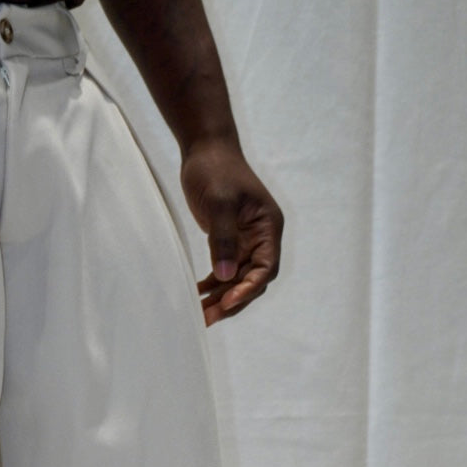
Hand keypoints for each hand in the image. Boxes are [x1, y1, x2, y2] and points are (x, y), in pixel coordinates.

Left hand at [179, 138, 283, 324]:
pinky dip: (213, 283)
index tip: (228, 302)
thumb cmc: (215, 169)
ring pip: (237, 277)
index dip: (248, 288)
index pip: (266, 268)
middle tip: (208, 318)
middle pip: (252, 278)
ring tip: (200, 315)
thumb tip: (226, 277)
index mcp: (268, 227)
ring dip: (220, 296)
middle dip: (232, 300)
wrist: (205, 148)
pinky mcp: (229, 239)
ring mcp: (246, 239)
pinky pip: (225, 268)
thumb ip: (223, 240)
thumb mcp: (220, 203)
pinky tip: (198, 293)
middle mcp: (261, 237)